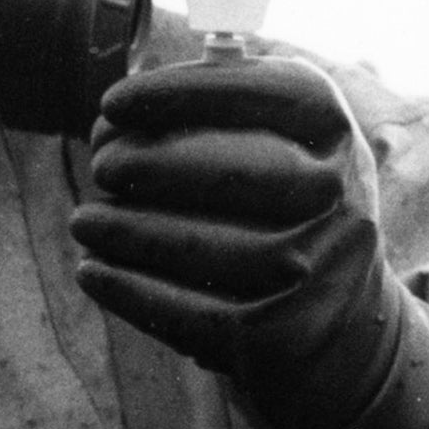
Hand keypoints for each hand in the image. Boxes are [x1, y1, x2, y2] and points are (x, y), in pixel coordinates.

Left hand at [69, 55, 398, 428]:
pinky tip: (92, 271)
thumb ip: (217, 108)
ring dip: (125, 231)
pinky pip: (193, 315)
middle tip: (100, 165)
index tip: (112, 102)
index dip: (178, 92)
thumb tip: (117, 116)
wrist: (345, 325)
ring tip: (83, 220)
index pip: (261, 93)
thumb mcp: (280, 143)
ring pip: (202, 248)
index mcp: (334, 129)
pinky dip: (130, 291)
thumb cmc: (283, 209)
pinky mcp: (288, 336)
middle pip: (230, 172)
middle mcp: (341, 195)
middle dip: (146, 164)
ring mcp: (321, 270)